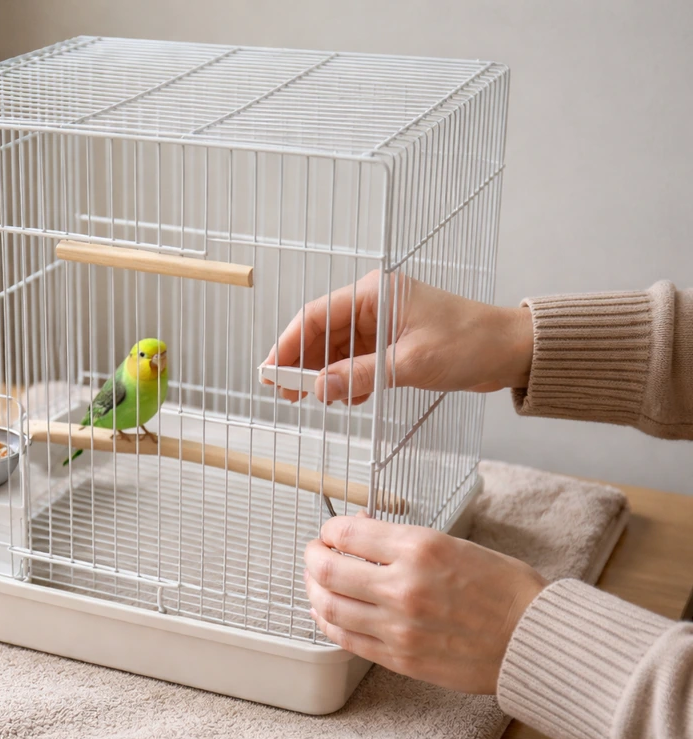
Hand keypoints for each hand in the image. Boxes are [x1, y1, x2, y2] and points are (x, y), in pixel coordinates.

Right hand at [262, 270, 533, 404]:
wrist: (512, 351)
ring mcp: (384, 325)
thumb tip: (317, 388)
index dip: (288, 344)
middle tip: (285, 393)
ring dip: (324, 375)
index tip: (271, 371)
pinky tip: (346, 398)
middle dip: (302, 364)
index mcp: (375, 294)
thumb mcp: (410, 363)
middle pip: (322, 333)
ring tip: (312, 400)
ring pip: (337, 350)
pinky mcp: (394, 344)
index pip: (316, 316)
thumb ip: (360, 375)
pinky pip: (358, 362)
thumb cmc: (470, 344)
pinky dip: (348, 380)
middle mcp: (374, 305)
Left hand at [303, 515, 547, 693]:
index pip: (346, 532)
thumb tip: (362, 529)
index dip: (329, 529)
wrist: (534, 639)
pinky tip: (325, 612)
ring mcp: (398, 626)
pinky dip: (327, 622)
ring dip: (313, 589)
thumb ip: (402, 540)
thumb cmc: (503, 588)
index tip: (331, 531)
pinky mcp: (400, 658)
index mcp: (419, 548)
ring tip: (317, 582)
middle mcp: (403, 585)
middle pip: (326, 569)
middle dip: (312, 556)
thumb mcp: (454, 543)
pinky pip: (345, 639)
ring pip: (328, 605)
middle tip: (315, 553)